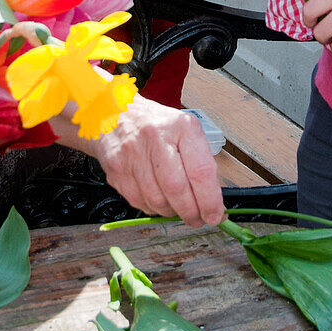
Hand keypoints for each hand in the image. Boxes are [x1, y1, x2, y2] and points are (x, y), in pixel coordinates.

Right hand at [89, 95, 224, 226]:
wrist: (116, 112)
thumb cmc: (157, 124)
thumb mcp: (185, 130)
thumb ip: (200, 162)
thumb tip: (213, 202)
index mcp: (179, 125)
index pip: (200, 170)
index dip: (210, 200)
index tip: (215, 214)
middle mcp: (154, 137)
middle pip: (177, 189)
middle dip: (192, 212)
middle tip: (199, 218)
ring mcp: (132, 154)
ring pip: (157, 201)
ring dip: (172, 212)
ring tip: (178, 207)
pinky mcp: (116, 169)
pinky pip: (139, 202)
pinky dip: (153, 208)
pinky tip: (159, 198)